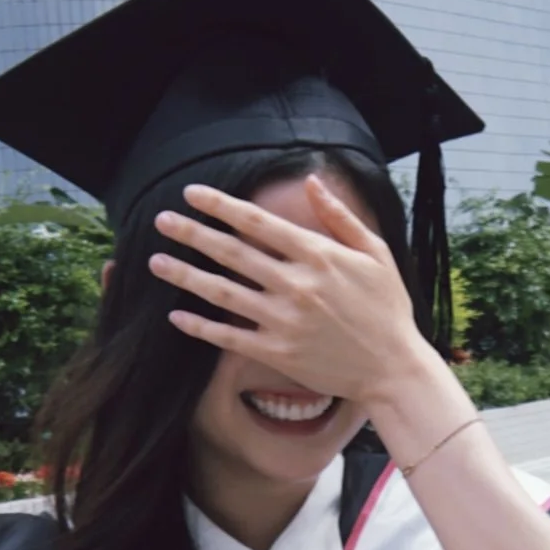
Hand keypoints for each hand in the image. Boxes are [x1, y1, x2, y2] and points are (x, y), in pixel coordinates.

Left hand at [149, 175, 430, 407]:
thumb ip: (340, 217)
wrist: (394, 368)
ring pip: (222, 293)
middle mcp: (296, 285)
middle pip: (231, 253)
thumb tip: (311, 181)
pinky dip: (200, 327)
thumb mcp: (376, 254)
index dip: (220, 205)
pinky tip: (177, 315)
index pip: (258, 222)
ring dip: (185, 276)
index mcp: (318, 256)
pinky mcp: (278, 353)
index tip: (191, 193)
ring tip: (155, 262)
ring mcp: (284, 321)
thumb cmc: (388, 308)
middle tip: (161, 221)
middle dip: (192, 234)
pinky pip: (229, 337)